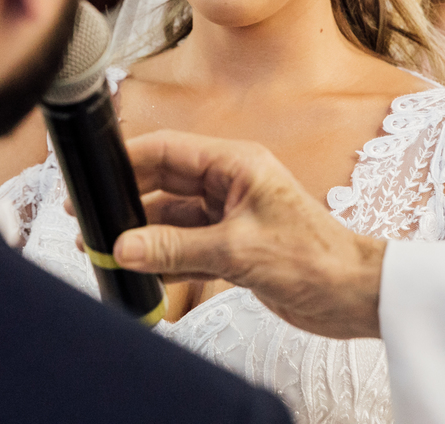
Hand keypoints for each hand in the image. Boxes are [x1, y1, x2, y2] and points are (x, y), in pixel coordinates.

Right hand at [113, 129, 385, 339]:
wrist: (355, 295)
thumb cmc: (316, 259)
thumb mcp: (238, 252)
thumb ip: (176, 248)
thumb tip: (124, 247)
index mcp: (237, 164)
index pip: (169, 150)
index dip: (127, 160)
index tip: (92, 177)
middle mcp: (231, 184)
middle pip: (165, 183)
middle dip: (127, 200)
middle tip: (89, 219)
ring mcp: (230, 216)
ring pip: (172, 219)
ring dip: (143, 236)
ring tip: (105, 252)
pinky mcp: (233, 247)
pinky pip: (186, 247)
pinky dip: (164, 260)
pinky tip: (140, 274)